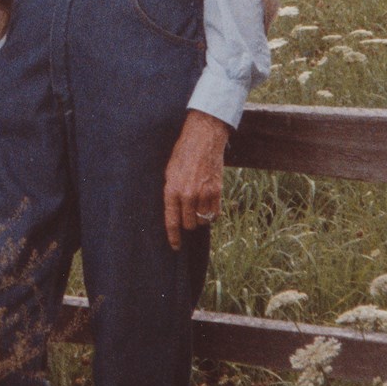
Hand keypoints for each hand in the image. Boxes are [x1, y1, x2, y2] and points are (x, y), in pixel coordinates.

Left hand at [163, 110, 229, 250]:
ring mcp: (204, 194)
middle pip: (189, 224)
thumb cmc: (183, 154)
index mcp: (172, 190)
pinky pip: (215, 213)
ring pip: (203, 220)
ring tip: (198, 206)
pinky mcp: (217, 191)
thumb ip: (171, 193)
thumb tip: (174, 213)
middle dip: (188, 223)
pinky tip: (208, 205)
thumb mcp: (169, 172)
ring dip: (200, 218)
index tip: (176, 247)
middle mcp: (188, 195)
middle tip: (188, 215)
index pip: (172, 222)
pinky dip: (212, 213)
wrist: (203, 139)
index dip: (173, 237)